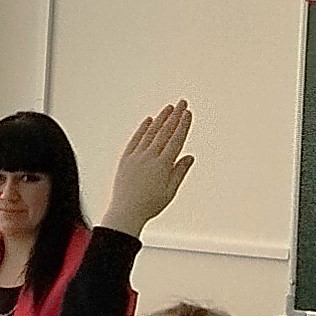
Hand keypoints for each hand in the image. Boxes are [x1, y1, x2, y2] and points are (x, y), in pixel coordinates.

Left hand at [102, 101, 195, 232]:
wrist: (125, 212)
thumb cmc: (149, 206)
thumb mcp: (169, 191)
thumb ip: (179, 172)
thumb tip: (189, 157)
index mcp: (162, 166)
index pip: (176, 140)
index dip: (183, 125)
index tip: (188, 113)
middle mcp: (149, 157)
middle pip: (165, 132)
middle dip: (175, 116)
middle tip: (182, 102)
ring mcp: (136, 156)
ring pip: (151, 133)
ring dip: (161, 118)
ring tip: (169, 107)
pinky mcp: (125, 159)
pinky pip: (135, 139)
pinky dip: (143, 129)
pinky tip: (149, 120)